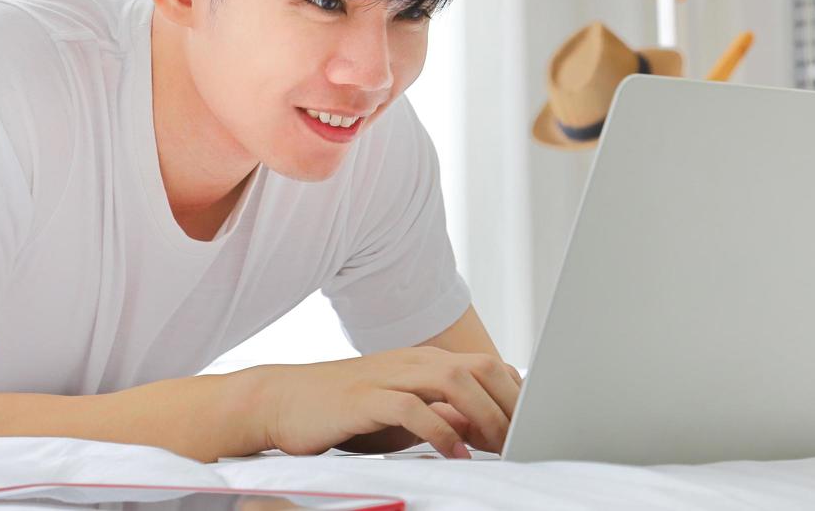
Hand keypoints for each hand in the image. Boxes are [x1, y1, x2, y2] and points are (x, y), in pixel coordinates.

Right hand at [251, 346, 523, 458]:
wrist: (283, 402)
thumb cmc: (344, 411)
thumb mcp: (403, 416)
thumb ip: (442, 416)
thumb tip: (483, 427)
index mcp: (423, 362)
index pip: (486, 366)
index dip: (515, 396)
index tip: (531, 429)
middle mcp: (411, 361)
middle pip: (478, 367)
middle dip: (509, 403)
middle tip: (523, 440)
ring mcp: (387, 375)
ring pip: (452, 380)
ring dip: (484, 413)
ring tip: (499, 446)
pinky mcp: (364, 398)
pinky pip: (411, 407)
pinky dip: (439, 429)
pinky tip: (455, 452)